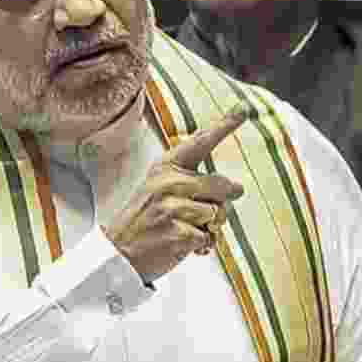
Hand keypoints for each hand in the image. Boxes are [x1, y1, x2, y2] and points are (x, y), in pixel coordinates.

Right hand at [102, 106, 248, 283]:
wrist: (117, 253)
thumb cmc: (145, 219)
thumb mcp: (159, 189)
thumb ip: (193, 181)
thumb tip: (238, 188)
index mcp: (165, 167)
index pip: (200, 143)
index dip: (225, 125)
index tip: (244, 108)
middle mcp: (169, 183)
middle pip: (222, 185)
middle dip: (223, 202)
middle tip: (206, 213)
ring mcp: (172, 208)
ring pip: (218, 214)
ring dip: (210, 227)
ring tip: (185, 229)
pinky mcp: (178, 234)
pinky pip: (210, 238)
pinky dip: (202, 246)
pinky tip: (182, 246)